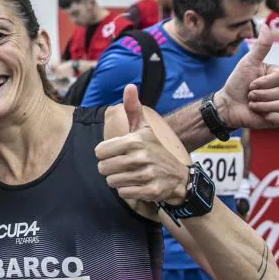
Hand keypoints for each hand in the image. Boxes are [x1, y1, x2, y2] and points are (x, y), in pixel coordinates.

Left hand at [97, 84, 189, 203]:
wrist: (179, 176)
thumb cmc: (155, 149)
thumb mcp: (144, 128)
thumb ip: (133, 108)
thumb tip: (129, 86)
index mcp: (135, 140)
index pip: (99, 151)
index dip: (106, 153)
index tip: (117, 153)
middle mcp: (141, 156)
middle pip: (103, 168)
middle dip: (110, 169)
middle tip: (123, 166)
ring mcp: (147, 174)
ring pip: (111, 182)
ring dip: (118, 180)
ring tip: (131, 175)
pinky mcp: (151, 191)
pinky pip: (123, 193)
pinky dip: (127, 191)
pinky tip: (137, 184)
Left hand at [219, 27, 278, 130]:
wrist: (228, 105)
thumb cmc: (237, 83)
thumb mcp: (248, 63)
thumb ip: (261, 46)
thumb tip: (266, 25)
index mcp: (278, 75)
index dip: (264, 82)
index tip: (251, 83)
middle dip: (262, 94)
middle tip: (249, 95)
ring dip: (263, 105)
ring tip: (252, 104)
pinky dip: (272, 117)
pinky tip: (261, 115)